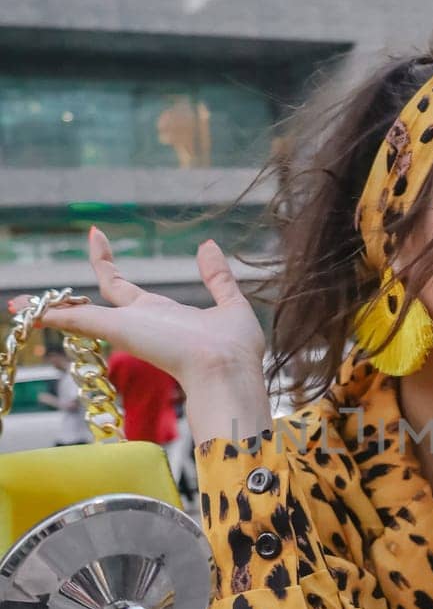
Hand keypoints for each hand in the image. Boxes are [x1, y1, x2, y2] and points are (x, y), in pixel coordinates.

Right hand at [9, 228, 265, 391]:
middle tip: (78, 246)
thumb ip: (216, 276)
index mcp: (164, 315)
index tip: (98, 237)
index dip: (110, 264)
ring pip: (81, 314)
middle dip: (93, 269)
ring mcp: (129, 327)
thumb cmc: (235, 350)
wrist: (228, 372)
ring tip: (18, 303)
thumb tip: (207, 245)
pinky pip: (76, 321)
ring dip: (51, 308)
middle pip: (108, 292)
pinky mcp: (120, 330)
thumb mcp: (230, 304)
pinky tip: (21, 310)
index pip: (129, 289)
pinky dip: (50, 316)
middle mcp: (142, 321)